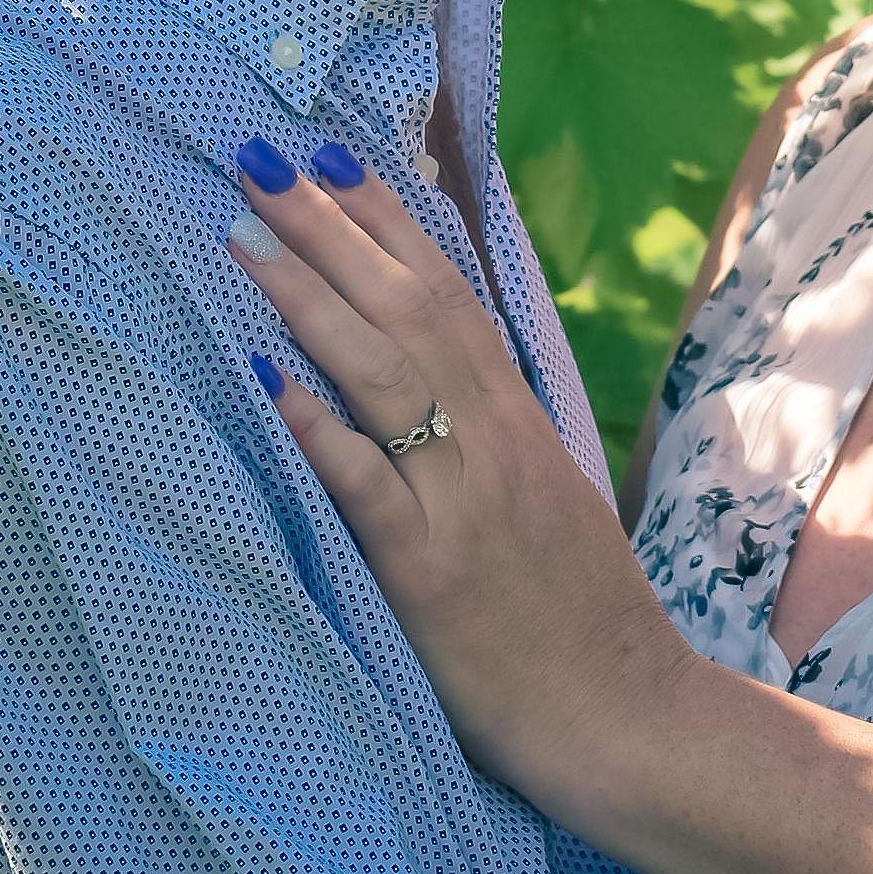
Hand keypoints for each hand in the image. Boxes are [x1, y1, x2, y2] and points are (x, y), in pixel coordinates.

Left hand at [225, 143, 688, 795]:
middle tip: (258, 158)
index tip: (328, 156)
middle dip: (328, 228)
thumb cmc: (574, 617)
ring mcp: (464, 502)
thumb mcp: (542, 495)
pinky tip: (269, 384)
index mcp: (515, 420)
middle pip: (408, 308)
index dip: (385, 222)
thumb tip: (428, 371)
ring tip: (243, 236)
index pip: (447, 292)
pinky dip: (322, 430)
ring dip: (310, 299)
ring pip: (385, 374)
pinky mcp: (432, 573)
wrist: (629, 716)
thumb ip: (488, 432)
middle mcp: (492, 441)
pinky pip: (370, 488)